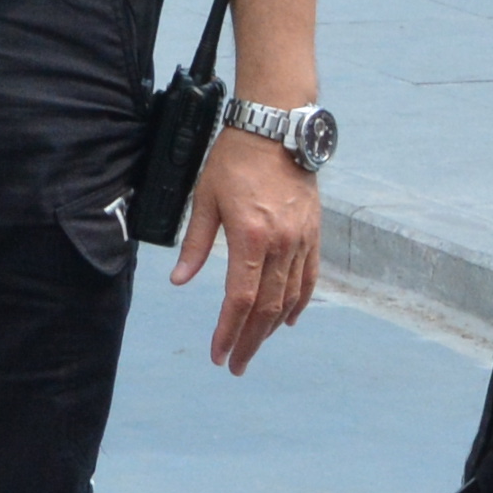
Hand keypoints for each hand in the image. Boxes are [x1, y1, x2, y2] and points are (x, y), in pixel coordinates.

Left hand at [176, 124, 319, 372]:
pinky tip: (288, 320)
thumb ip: (195, 243)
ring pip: (290, 297)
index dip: (228, 332)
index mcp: (250, 236)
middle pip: (266, 307)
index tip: (219, 355)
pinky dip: (299, 302)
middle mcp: (280, 244)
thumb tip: (180, 281)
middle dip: (250, 340)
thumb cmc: (234, 159)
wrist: (276, 128)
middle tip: (237, 365)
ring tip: (256, 345)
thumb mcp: (205, 198)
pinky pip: (309, 277)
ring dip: (272, 327)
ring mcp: (300, 239)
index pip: (239, 299)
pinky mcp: (313, 232)